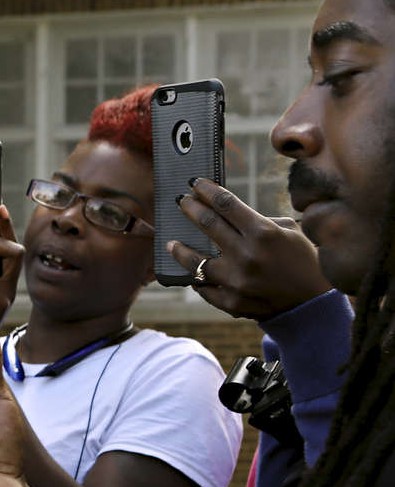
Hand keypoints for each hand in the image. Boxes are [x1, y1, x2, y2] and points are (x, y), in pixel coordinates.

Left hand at [170, 179, 331, 319]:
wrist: (315, 302)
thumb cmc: (304, 260)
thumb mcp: (290, 232)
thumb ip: (259, 222)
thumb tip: (229, 215)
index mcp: (263, 233)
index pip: (226, 204)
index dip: (207, 191)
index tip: (195, 184)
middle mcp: (247, 255)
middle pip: (208, 225)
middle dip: (191, 209)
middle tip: (181, 201)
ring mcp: (237, 281)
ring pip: (195, 262)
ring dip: (180, 250)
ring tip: (172, 243)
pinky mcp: (231, 301)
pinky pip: (205, 288)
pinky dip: (198, 280)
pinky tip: (192, 273)